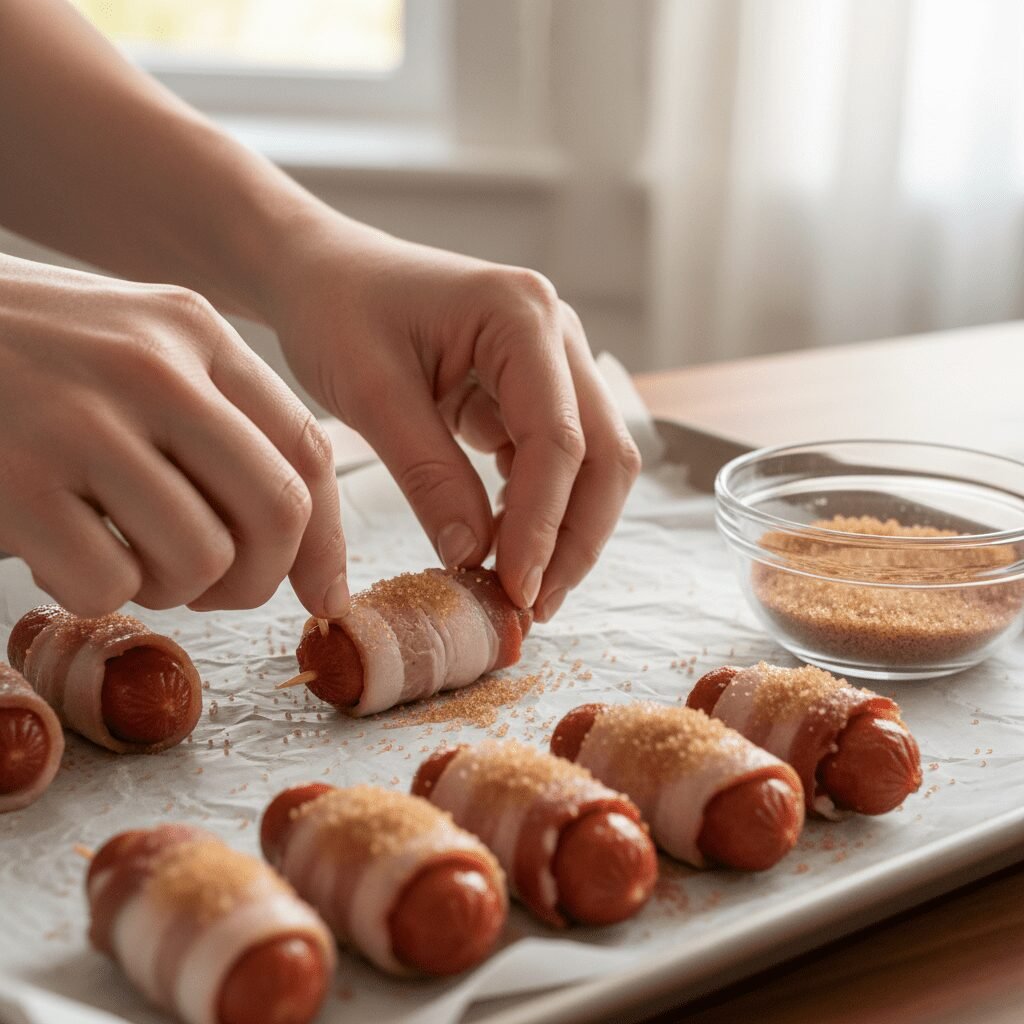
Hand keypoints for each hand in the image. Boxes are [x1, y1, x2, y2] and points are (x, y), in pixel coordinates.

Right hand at [0, 254, 346, 617]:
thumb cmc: (27, 356)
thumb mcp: (137, 349)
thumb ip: (222, 423)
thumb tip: (305, 549)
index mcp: (195, 332)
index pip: (308, 450)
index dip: (327, 541)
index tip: (322, 594)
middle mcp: (152, 367)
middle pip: (278, 510)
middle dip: (258, 577)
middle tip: (212, 587)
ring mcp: (80, 420)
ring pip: (200, 559)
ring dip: (169, 588)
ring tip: (121, 555)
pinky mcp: (13, 479)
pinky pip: (108, 585)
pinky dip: (94, 594)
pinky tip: (60, 553)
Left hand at [269, 218, 640, 620]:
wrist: (321, 273)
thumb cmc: (337, 310)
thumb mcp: (371, 393)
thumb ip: (428, 475)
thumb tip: (472, 556)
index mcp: (520, 314)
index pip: (559, 437)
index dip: (543, 523)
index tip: (514, 589)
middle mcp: (556, 332)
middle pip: (604, 454)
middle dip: (574, 537)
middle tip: (532, 605)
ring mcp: (552, 360)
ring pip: (593, 463)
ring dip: (566, 530)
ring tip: (522, 590)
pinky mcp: (533, 388)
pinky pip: (556, 459)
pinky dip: (540, 508)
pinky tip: (507, 547)